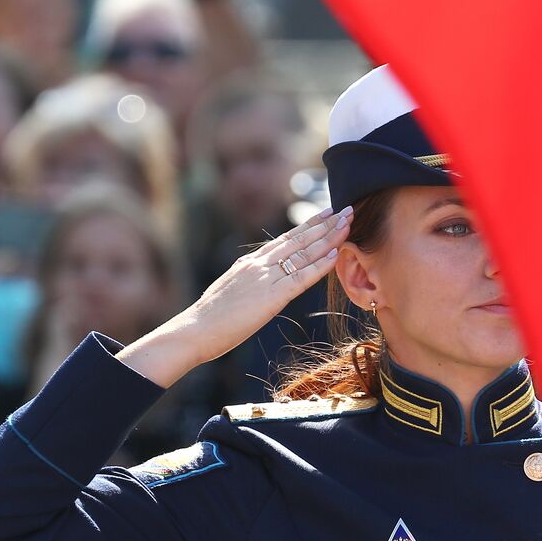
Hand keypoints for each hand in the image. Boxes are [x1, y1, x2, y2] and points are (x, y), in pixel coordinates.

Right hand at [118, 206, 351, 386]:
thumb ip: (248, 283)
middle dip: (325, 224)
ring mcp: (265, 278)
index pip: (285, 239)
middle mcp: (259, 264)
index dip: (308, 226)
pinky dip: (320, 265)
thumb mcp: (231, 292)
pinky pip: (301, 278)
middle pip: (298, 239)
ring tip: (347, 222)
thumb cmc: (210, 319)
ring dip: (329, 237)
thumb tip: (258, 284)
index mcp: (250, 263)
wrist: (194, 330)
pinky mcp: (271, 297)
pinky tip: (335, 254)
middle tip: (346, 209)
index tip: (326, 214)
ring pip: (303, 253)